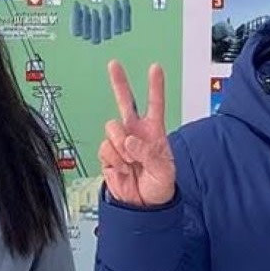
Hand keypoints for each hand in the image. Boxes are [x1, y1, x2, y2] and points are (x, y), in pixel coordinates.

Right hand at [100, 62, 175, 206]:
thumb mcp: (164, 171)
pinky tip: (123, 168)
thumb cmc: (159, 186)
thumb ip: (149, 153)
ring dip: (121, 146)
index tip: (155, 68)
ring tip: (131, 162)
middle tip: (114, 64)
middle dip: (119, 82)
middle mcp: (135, 132)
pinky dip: (114, 160)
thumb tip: (129, 141)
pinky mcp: (108, 155)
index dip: (155, 86)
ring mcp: (120, 143)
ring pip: (112, 128)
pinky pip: (105, 149)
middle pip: (125, 102)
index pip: (155, 104)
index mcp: (154, 132)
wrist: (143, 205)